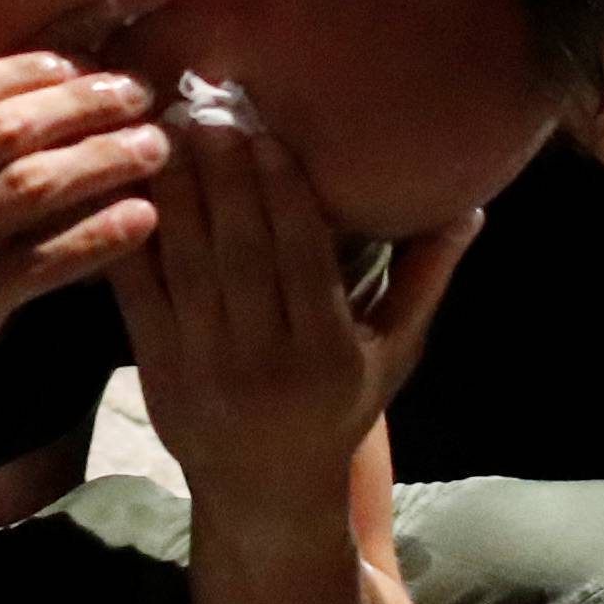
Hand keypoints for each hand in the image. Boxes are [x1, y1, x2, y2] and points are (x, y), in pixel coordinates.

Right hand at [0, 55, 168, 464]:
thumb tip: (47, 98)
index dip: (37, 69)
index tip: (91, 65)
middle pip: (8, 128)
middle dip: (84, 104)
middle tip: (141, 96)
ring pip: (32, 187)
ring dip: (104, 160)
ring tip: (157, 149)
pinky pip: (42, 260)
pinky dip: (99, 234)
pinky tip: (144, 218)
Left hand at [111, 125, 479, 518]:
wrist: (267, 493)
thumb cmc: (340, 408)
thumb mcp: (393, 353)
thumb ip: (425, 279)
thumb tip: (472, 208)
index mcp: (327, 354)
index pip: (303, 257)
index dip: (283, 192)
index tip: (268, 133)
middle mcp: (264, 362)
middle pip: (240, 253)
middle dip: (225, 177)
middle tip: (211, 110)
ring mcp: (203, 369)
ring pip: (186, 267)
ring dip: (177, 195)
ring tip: (171, 133)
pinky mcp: (156, 374)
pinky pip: (140, 299)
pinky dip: (132, 244)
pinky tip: (131, 191)